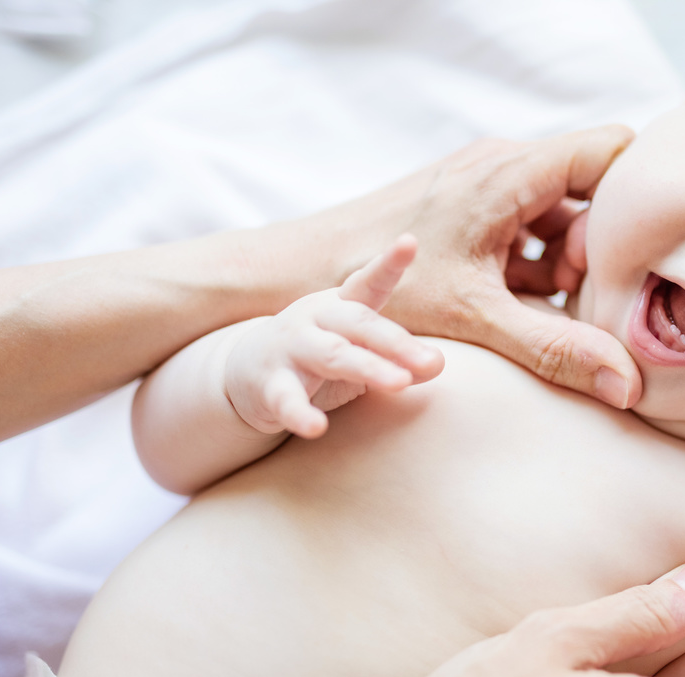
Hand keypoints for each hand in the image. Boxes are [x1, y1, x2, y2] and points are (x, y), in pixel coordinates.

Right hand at [223, 236, 442, 437]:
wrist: (246, 374)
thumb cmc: (319, 357)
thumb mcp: (360, 352)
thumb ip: (399, 357)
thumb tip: (438, 363)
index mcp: (340, 306)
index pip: (368, 283)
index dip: (388, 264)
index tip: (409, 242)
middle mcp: (314, 319)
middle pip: (359, 324)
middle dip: (397, 342)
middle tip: (432, 361)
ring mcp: (290, 350)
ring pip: (332, 356)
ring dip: (368, 367)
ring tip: (401, 383)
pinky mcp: (270, 386)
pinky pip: (286, 400)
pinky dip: (300, 414)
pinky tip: (316, 427)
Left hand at [271, 126, 644, 409]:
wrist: (303, 271)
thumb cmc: (382, 283)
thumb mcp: (477, 320)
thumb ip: (555, 349)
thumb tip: (624, 384)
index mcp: (511, 171)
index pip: (612, 148)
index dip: (630, 199)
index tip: (616, 257)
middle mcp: (503, 164)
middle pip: (591, 184)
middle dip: (595, 242)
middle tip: (574, 293)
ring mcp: (487, 183)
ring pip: (560, 210)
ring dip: (565, 258)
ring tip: (541, 304)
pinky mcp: (472, 207)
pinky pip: (529, 224)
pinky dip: (535, 263)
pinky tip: (514, 303)